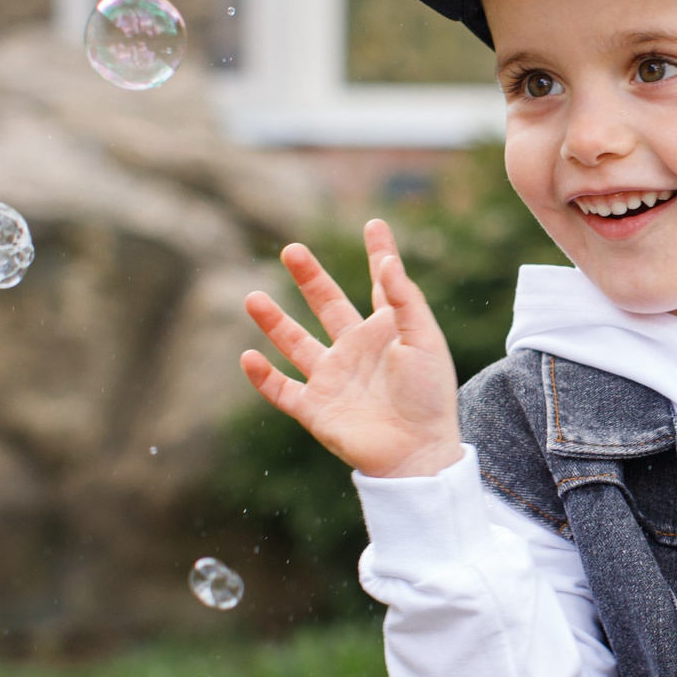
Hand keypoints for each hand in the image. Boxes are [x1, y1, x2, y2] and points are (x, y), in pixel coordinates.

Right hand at [240, 222, 463, 478]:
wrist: (418, 451)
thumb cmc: (429, 396)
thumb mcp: (423, 339)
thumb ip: (403, 299)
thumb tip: (388, 261)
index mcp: (388, 332)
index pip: (381, 285)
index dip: (379, 254)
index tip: (374, 224)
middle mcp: (357, 351)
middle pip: (328, 306)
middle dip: (310, 278)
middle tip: (292, 249)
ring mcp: (334, 379)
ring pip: (296, 344)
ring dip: (274, 322)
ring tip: (252, 297)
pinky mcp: (316, 409)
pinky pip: (283, 391)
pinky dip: (263, 377)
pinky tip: (248, 356)